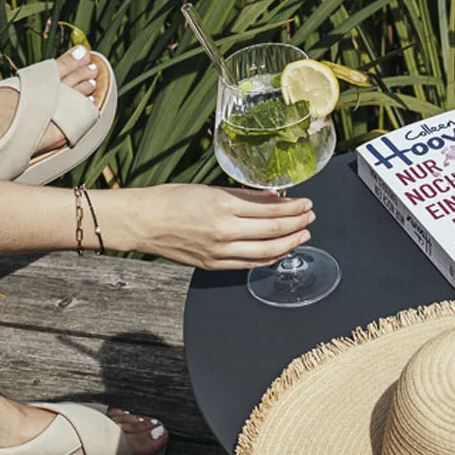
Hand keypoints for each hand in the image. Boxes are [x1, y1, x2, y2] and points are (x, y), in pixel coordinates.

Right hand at [114, 184, 313, 269]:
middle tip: (310, 218)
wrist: (143, 222)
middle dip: (297, 224)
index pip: (270, 210)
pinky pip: (249, 265)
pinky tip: (280, 252)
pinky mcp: (213, 265)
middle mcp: (224, 232)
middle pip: (273, 231)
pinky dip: (269, 259)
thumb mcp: (209, 189)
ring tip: (302, 236)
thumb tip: (272, 196)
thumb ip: (243, 195)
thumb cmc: (170, 200)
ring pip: (266, 252)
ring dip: (289, 244)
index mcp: (223, 207)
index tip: (306, 203)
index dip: (294, 207)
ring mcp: (219, 252)